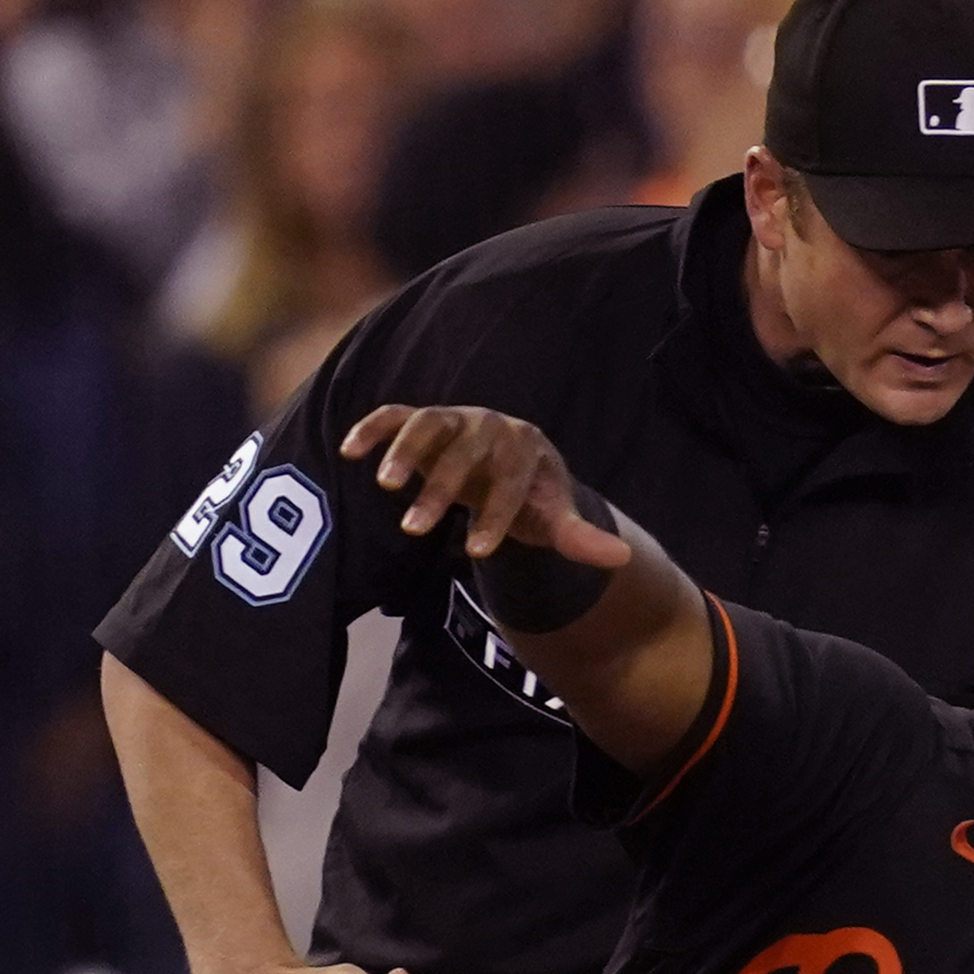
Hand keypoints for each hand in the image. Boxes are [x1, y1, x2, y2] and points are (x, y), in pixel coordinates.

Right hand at [339, 403, 629, 565]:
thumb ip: (579, 538)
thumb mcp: (553, 519)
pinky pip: (395, 415)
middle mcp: (491, 426)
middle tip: (415, 532)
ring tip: (384, 485)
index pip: (513, 481)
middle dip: (441, 491)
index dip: (496, 515)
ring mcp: (455, 418)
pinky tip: (350, 451)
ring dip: (405, 452)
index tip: (477, 551)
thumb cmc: (531, 498)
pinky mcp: (422, 418)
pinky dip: (374, 428)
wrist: (510, 467)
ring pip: (428, 425)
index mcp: (528, 448)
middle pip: (466, 453)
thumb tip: (622, 558)